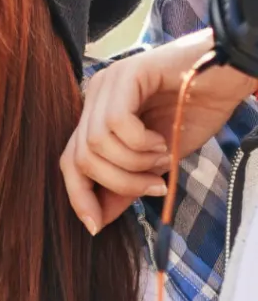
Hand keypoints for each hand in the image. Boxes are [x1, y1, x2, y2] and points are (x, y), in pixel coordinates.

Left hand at [62, 30, 254, 233]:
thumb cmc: (196, 112)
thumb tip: (97, 220)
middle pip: (80, 158)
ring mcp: (107, 83)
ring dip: (135, 163)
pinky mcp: (126, 74)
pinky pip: (117, 124)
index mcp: (98, 115)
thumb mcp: (156, 160)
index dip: (79, 196)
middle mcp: (95, 97)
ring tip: (163, 155)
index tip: (96, 227)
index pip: (70, 161)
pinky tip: (161, 139)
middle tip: (155, 186)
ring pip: (96, 144)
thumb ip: (125, 184)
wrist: (230, 77)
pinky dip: (141, 142)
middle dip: (118, 183)